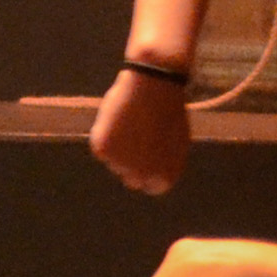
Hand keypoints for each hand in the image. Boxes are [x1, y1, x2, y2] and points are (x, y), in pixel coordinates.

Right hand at [90, 64, 192, 193]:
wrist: (153, 89)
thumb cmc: (169, 110)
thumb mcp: (175, 143)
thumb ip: (163, 161)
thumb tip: (151, 168)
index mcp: (165, 177)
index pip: (152, 187)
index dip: (148, 171)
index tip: (146, 157)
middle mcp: (142, 177)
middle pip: (131, 180)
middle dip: (130, 164)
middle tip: (133, 141)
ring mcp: (121, 165)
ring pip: (114, 162)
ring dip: (119, 147)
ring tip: (130, 121)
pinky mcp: (103, 150)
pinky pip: (101, 147)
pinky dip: (105, 134)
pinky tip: (117, 118)